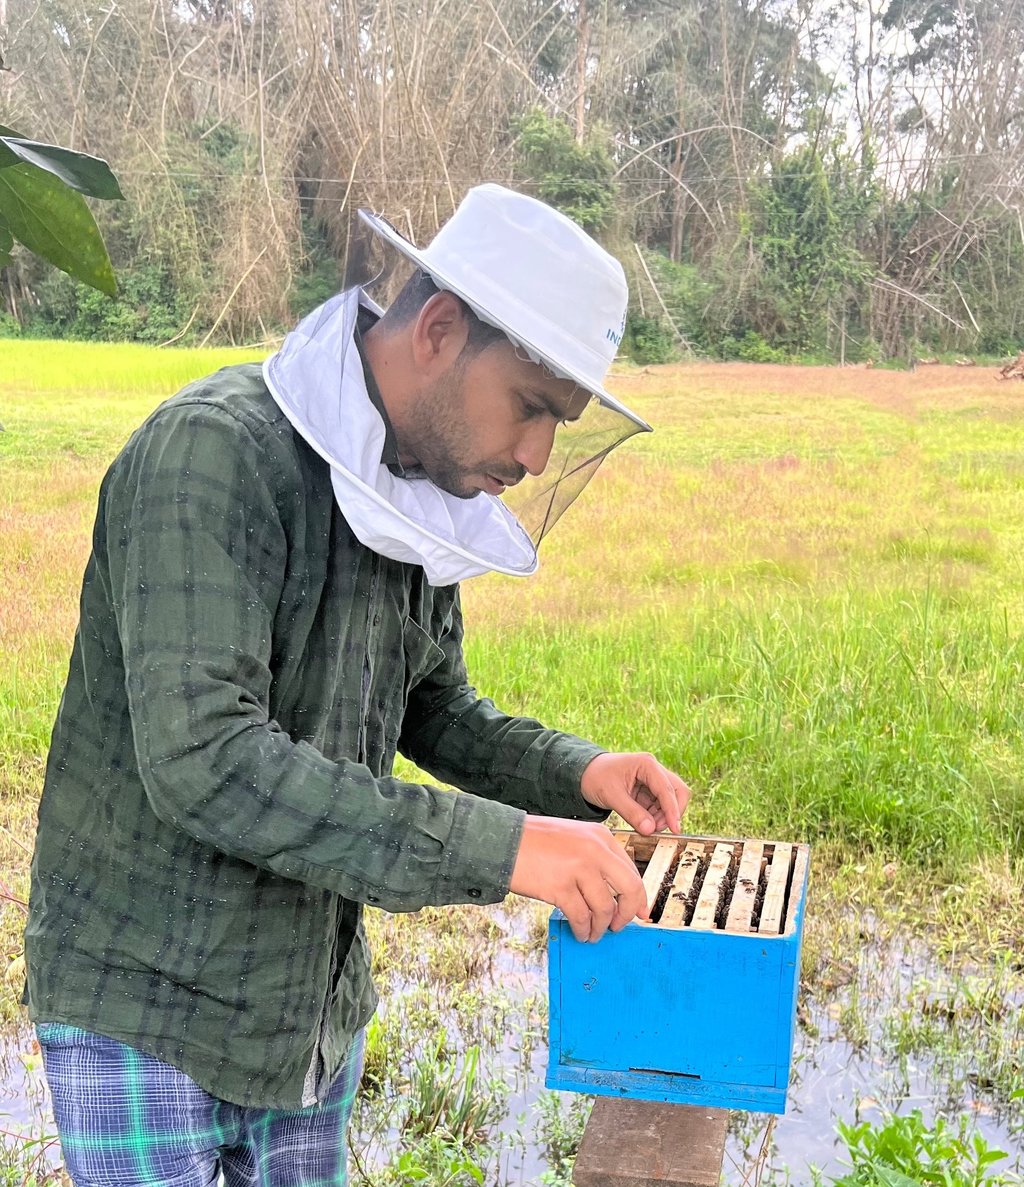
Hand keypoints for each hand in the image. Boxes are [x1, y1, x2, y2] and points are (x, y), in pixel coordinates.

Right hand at [509, 816, 647, 941]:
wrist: (503, 839)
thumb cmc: (535, 841)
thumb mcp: (573, 838)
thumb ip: (595, 858)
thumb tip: (613, 893)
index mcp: (600, 836)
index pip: (630, 870)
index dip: (637, 896)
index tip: (639, 912)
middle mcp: (595, 850)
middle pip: (629, 888)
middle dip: (627, 914)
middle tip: (618, 926)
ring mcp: (579, 868)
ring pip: (604, 908)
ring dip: (600, 927)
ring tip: (591, 934)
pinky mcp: (560, 886)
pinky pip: (581, 917)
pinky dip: (582, 930)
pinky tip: (579, 932)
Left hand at [579, 752, 689, 835]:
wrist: (583, 774)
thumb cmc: (596, 777)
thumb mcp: (611, 795)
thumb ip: (631, 813)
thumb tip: (651, 830)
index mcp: (646, 764)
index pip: (667, 789)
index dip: (672, 810)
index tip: (675, 829)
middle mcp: (654, 770)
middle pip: (677, 791)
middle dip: (672, 812)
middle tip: (658, 829)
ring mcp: (652, 780)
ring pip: (670, 800)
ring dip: (663, 817)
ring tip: (646, 828)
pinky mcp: (648, 791)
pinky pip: (659, 806)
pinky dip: (655, 817)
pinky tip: (644, 824)